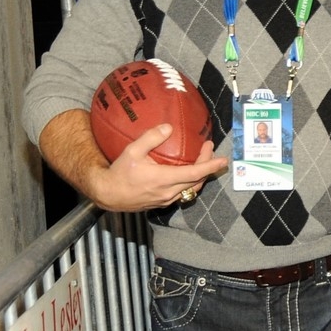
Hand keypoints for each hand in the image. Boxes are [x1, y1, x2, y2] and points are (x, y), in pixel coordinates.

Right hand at [90, 125, 227, 211]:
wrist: (107, 195)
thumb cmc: (119, 173)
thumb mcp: (132, 151)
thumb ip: (150, 138)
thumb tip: (168, 127)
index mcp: (164, 179)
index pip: (195, 172)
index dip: (210, 166)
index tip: (223, 160)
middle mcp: (168, 192)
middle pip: (197, 180)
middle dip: (208, 166)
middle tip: (209, 148)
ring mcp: (166, 199)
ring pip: (192, 189)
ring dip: (201, 175)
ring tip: (203, 160)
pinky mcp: (162, 203)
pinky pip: (183, 193)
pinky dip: (191, 183)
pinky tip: (189, 173)